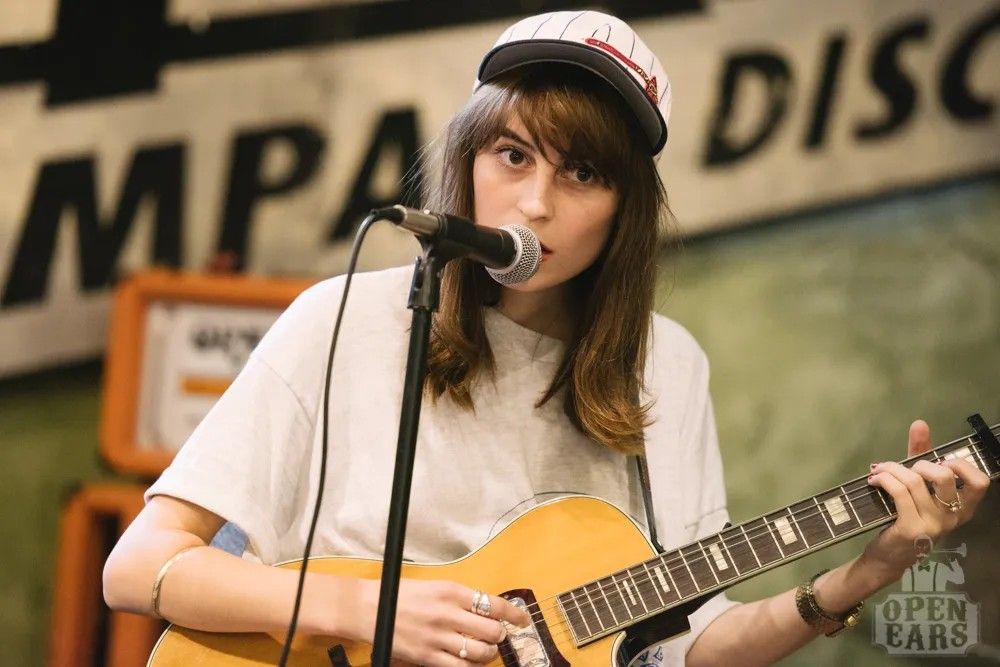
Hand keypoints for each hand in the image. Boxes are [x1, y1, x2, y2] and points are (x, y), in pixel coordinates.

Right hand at [347, 578, 530, 666]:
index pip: (494, 604)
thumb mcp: (435, 586)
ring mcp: (437, 637)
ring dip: (489, 653)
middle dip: (500, 635)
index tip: (522, 618)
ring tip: (486, 650)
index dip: (514, 613)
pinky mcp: (427, 656)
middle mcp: (447, 613)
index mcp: (451, 591)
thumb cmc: (402, 594)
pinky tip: (470, 663)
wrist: (369, 608)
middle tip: (497, 635)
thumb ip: (462, 597)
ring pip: (480, 652)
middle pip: (491, 630)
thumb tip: (488, 609)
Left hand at [861, 419, 990, 581]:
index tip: (940, 461)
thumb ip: (920, 456)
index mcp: (961, 508)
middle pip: (945, 476)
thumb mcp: (917, 487)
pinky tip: (873, 480)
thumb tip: (920, 424)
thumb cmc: (905, 518)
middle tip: (905, 468)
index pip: (979, 482)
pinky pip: (899, 492)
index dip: (961, 465)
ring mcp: (933, 525)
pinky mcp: (911, 529)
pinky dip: (884, 479)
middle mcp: (952, 518)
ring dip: (891, 468)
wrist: (887, 556)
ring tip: (878, 470)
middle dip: (921, 463)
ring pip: (915, 481)